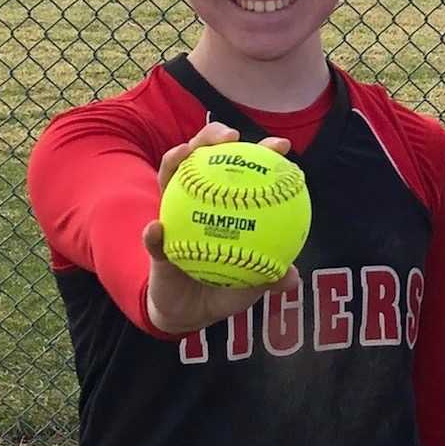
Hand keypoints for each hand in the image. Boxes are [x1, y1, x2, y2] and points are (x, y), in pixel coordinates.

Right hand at [142, 121, 299, 336]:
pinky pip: (153, 237)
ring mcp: (174, 216)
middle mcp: (198, 200)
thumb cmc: (228, 287)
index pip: (244, 170)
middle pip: (203, 157)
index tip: (282, 146)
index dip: (263, 152)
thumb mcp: (253, 283)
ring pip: (169, 179)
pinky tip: (157, 229)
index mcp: (227, 204)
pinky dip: (154, 233)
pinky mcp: (156, 242)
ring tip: (185, 154)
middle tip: (230, 135)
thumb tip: (292, 278)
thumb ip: (271, 277)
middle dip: (213, 136)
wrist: (193, 310)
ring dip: (174, 160)